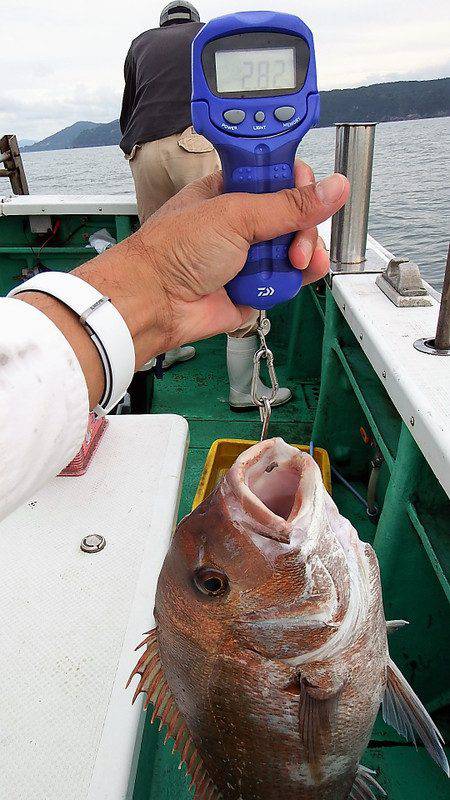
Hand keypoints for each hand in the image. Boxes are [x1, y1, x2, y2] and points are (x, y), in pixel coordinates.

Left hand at [129, 162, 348, 350]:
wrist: (155, 303)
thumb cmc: (173, 251)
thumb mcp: (235, 215)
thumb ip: (288, 204)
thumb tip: (332, 188)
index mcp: (230, 190)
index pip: (277, 174)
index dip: (296, 177)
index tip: (307, 184)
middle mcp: (242, 221)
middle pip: (295, 213)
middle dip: (303, 224)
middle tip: (294, 239)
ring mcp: (249, 255)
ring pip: (296, 247)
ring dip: (304, 252)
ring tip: (294, 261)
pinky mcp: (255, 286)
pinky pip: (289, 278)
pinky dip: (298, 277)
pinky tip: (300, 273)